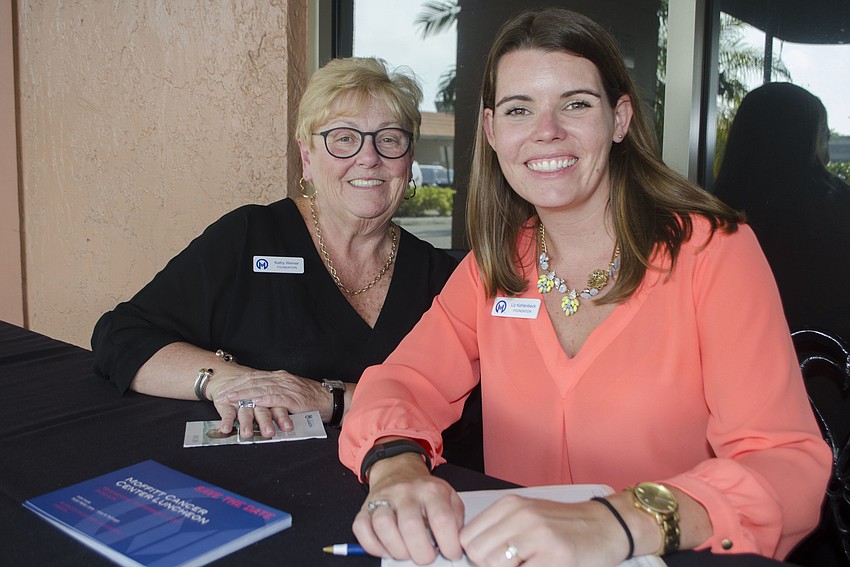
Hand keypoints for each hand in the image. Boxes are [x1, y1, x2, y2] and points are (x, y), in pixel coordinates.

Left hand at [208, 370, 328, 437]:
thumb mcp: (289, 393)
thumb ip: (275, 394)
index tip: (224, 388)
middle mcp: (282, 379)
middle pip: (254, 381)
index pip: (253, 377)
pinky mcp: (294, 398)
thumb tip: (258, 399)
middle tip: (221, 394)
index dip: (237, 382)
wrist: (330, 399)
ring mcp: (288, 388)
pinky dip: (264, 399)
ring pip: (262, 388)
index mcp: (279, 377)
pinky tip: (254, 401)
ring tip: (231, 398)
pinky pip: (277, 397)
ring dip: (244, 394)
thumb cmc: (311, 399)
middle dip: (235, 388)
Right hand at [353, 452, 464, 563]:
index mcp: (431, 490)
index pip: (442, 519)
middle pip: (410, 525)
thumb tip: (456, 543)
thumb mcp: (449, 497)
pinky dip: (373, 546)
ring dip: (397, 550)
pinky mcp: (365, 508)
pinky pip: (362, 529)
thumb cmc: (425, 492)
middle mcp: (405, 492)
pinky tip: (387, 549)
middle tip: (426, 557)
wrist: (399, 470)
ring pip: (384, 525)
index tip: (450, 553)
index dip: (448, 544)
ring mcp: (383, 498)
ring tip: (406, 553)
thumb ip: (455, 519)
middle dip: (421, 552)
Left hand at [460, 496, 629, 566]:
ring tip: (527, 565)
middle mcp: (521, 516)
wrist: (606, 526)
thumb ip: (499, 531)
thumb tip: (473, 556)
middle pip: (478, 554)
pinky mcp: (555, 556)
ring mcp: (538, 535)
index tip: (493, 560)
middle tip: (514, 564)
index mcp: (510, 505)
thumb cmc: (565, 526)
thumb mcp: (527, 517)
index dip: (477, 556)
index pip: (468, 538)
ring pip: (494, 565)